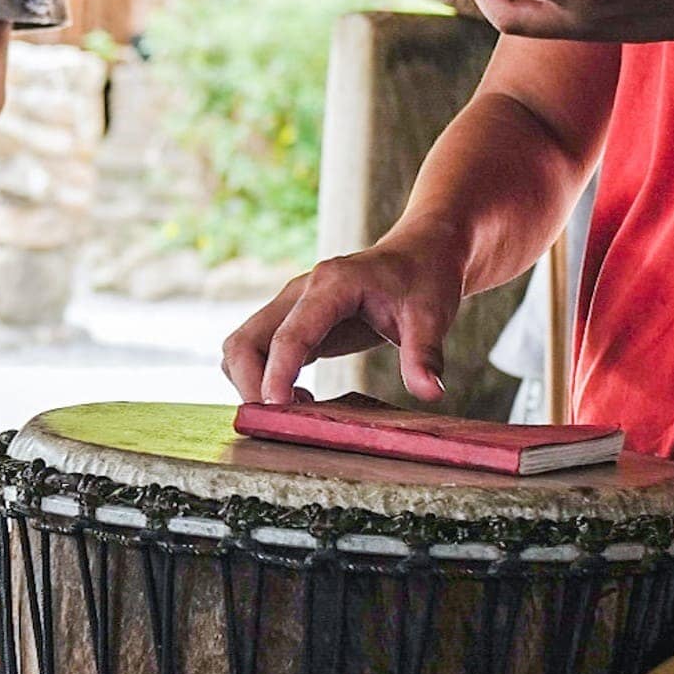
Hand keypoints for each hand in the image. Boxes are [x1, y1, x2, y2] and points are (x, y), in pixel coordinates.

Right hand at [222, 225, 467, 405]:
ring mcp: (291, 306)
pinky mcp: (292, 322)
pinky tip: (301, 399)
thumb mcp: (432, 315)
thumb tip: (429, 393)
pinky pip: (257, 353)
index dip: (278, 374)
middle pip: (245, 341)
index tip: (277, 410)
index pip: (289, 334)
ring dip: (252, 383)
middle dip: (251, 385)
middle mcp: (299, 293)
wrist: (419, 252)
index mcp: (331, 285)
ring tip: (297, 409)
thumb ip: (425, 354)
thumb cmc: (424, 278)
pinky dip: (264, 380)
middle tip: (282, 422)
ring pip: (242, 347)